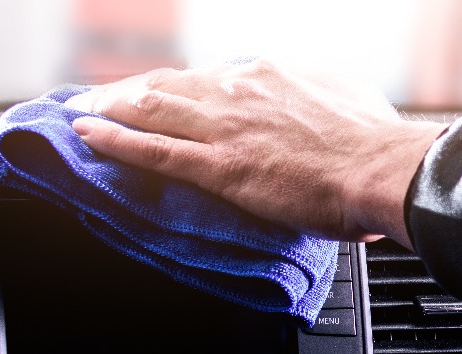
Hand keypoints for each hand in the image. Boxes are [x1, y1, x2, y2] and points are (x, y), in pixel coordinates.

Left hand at [65, 59, 443, 245]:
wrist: (381, 169)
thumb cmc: (374, 142)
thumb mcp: (345, 99)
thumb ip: (317, 96)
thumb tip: (318, 98)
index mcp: (267, 75)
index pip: (204, 77)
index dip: (173, 87)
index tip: (156, 93)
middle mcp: (237, 91)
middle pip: (167, 86)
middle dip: (127, 93)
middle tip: (97, 101)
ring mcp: (225, 128)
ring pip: (151, 111)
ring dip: (108, 111)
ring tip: (80, 116)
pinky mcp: (221, 167)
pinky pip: (154, 150)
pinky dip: (115, 141)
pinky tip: (86, 136)